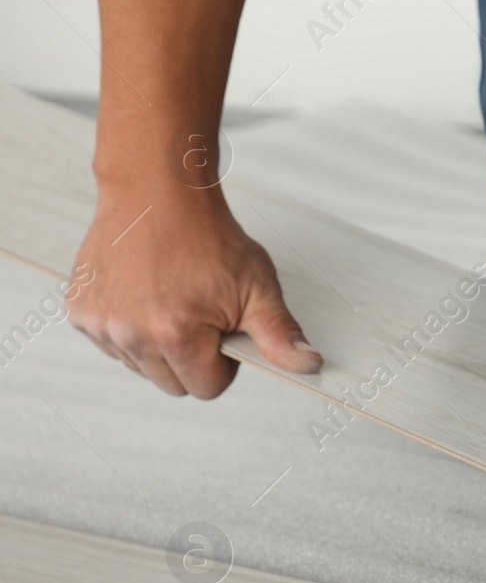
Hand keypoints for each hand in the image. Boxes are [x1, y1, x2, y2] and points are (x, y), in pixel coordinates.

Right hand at [67, 181, 321, 397]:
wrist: (158, 193)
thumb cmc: (209, 238)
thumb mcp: (258, 286)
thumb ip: (279, 334)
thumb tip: (308, 364)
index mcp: (176, 333)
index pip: (207, 389)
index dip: (223, 364)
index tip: (224, 332)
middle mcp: (131, 333)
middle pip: (173, 385)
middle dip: (193, 359)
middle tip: (201, 315)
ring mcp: (100, 323)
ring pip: (141, 367)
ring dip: (159, 346)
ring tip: (172, 301)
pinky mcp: (81, 311)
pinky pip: (113, 345)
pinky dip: (130, 329)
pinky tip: (144, 295)